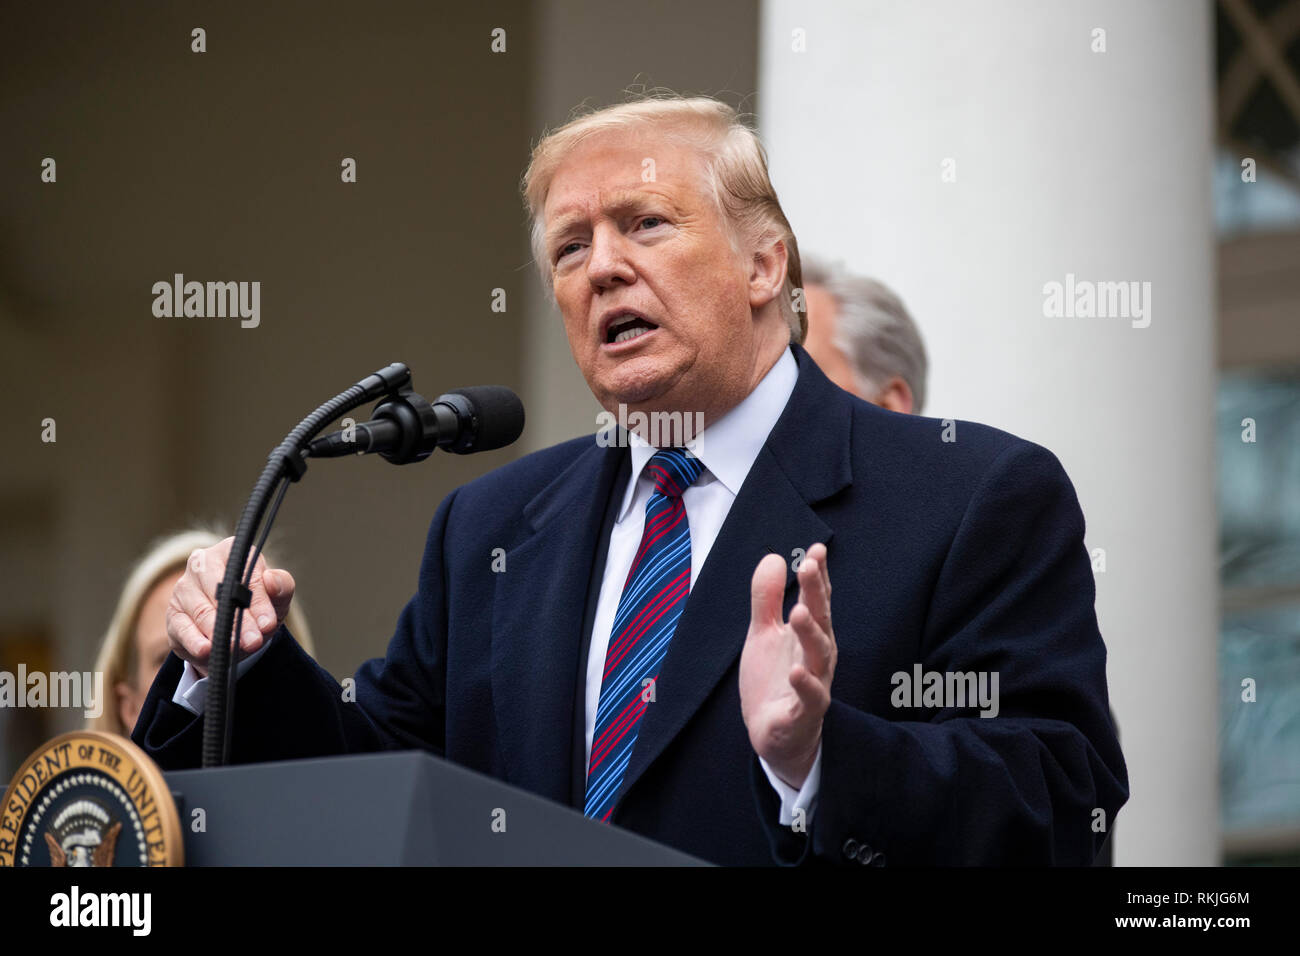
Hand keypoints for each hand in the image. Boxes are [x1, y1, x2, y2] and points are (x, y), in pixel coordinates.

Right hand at [165, 536, 295, 677]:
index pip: (245, 574)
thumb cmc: (256, 607)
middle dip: (240, 620)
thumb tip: (271, 579)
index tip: (268, 624)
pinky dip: (195, 640)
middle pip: (221, 592)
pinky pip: (182, 627)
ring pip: (202, 611)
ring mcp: (183, 588)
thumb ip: (282, 586)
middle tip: (253, 641)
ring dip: (220, 633)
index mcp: (231, 552)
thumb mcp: (277, 598)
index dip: (258, 601)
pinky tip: (206, 650)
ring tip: (236, 648)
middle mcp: (202, 563)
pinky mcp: (173, 613)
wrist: (234, 635)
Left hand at [739, 542, 835, 788]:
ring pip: (818, 655)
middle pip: (820, 620)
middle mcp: (817, 655)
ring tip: (799, 611)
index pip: (816, 600)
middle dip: (816, 592)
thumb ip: (766, 598)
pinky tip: (796, 670)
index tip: (816, 549)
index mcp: (808, 634)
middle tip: (809, 565)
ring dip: (810, 633)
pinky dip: (805, 684)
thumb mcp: (763, 634)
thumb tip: (774, 557)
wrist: (775, 735)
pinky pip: (810, 698)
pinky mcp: (804, 712)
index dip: (817, 575)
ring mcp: (814, 683)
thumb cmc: (775, 680)